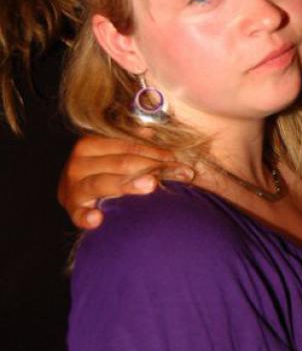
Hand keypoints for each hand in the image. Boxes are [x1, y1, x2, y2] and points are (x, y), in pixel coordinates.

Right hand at [58, 135, 193, 228]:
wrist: (74, 193)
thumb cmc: (100, 171)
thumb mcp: (111, 153)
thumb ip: (131, 143)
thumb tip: (152, 132)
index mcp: (90, 144)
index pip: (128, 146)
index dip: (154, 151)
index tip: (176, 158)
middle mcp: (79, 164)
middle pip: (120, 163)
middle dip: (152, 167)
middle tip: (179, 172)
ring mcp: (74, 187)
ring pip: (103, 183)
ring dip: (128, 184)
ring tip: (151, 184)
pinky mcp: (72, 210)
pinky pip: (79, 214)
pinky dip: (86, 216)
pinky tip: (98, 218)